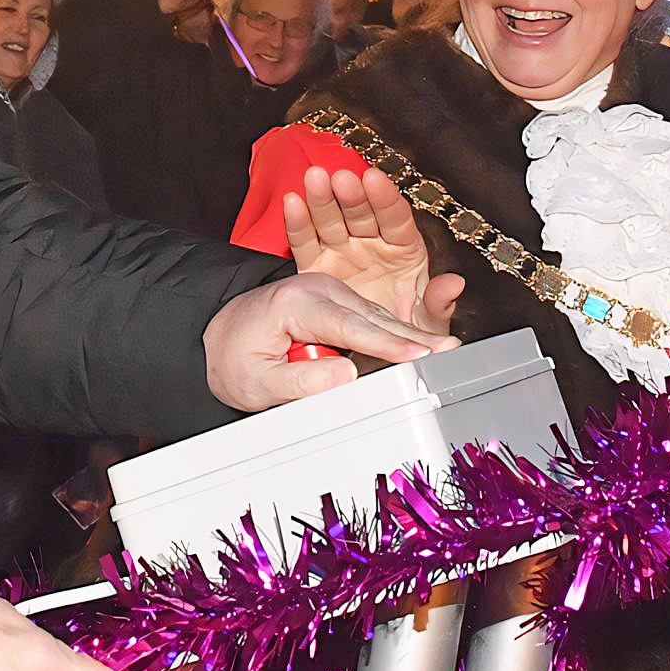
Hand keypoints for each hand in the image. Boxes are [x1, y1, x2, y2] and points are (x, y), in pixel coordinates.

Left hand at [204, 272, 453, 409]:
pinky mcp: (337, 302)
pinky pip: (371, 321)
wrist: (218, 335)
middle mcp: (317, 288)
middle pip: (373, 319)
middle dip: (412, 336)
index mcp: (296, 302)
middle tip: (450, 353)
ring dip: (410, 336)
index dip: (388, 343)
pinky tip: (424, 347)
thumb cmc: (233, 358)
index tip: (419, 354)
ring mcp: (330, 291)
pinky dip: (396, 335)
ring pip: (377, 319)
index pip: (350, 327)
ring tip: (447, 351)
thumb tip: (346, 376)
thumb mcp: (256, 382)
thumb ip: (299, 381)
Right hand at [283, 167, 465, 337]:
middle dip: (352, 195)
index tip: (375, 181)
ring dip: (323, 199)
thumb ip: (438, 303)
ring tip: (315, 180)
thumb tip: (454, 284)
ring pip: (332, 221)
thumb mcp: (427, 322)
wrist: (375, 355)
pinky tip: (293, 203)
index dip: (385, 199)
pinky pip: (306, 242)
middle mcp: (372, 245)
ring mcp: (343, 253)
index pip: (396, 219)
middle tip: (342, 179)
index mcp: (403, 251)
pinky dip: (299, 223)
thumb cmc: (407, 335)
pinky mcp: (317, 267)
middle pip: (362, 214)